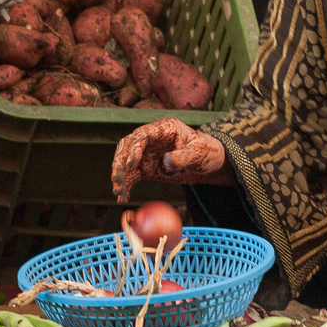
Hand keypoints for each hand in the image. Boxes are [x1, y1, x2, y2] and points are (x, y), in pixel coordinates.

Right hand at [111, 118, 227, 202]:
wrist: (208, 164)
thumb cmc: (206, 152)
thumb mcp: (198, 153)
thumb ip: (182, 157)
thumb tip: (166, 163)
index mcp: (163, 129)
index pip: (142, 135)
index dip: (134, 148)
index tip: (132, 164)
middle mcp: (150, 139)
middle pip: (127, 147)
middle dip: (120, 162)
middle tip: (117, 178)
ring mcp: (146, 154)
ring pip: (126, 162)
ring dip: (120, 176)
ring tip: (118, 191)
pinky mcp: (145, 169)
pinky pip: (132, 177)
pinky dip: (126, 186)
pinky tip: (122, 198)